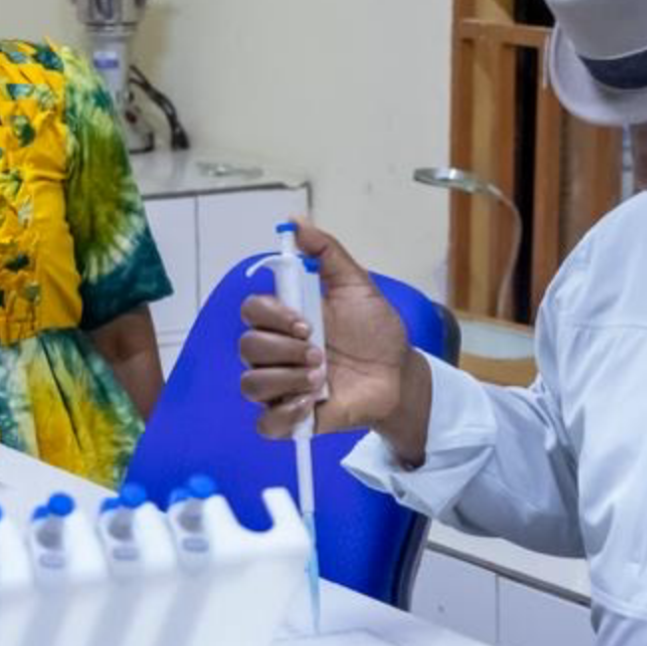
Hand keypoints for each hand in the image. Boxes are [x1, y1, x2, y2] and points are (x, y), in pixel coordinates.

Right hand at [237, 219, 422, 449]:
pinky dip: (283, 415)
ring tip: (320, 380)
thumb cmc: (376, 331)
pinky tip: (311, 405)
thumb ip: (327, 253)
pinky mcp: (292, 419)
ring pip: (251, 385)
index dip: (273, 317)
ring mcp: (282, 386)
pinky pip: (265, 424)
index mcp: (286, 319)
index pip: (251, 311)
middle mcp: (277, 352)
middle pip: (247, 348)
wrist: (399, 374)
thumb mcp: (357, 285)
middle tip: (320, 355)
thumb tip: (295, 222)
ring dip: (286, 381)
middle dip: (285, 351)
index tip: (305, 323)